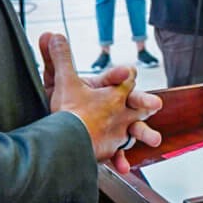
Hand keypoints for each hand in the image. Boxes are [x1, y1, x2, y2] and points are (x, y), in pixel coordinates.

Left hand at [41, 33, 162, 173]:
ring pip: (138, 128)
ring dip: (146, 133)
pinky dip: (121, 161)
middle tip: (154, 103)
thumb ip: (58, 57)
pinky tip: (121, 168)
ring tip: (154, 139)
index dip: (122, 74)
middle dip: (146, 101)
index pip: (121, 76)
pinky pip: (120, 154)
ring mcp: (121, 125)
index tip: (128, 72)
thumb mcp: (63, 80)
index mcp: (111, 87)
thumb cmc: (71, 104)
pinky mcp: (115, 145)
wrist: (72, 133)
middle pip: (138, 100)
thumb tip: (48, 34)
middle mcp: (121, 105)